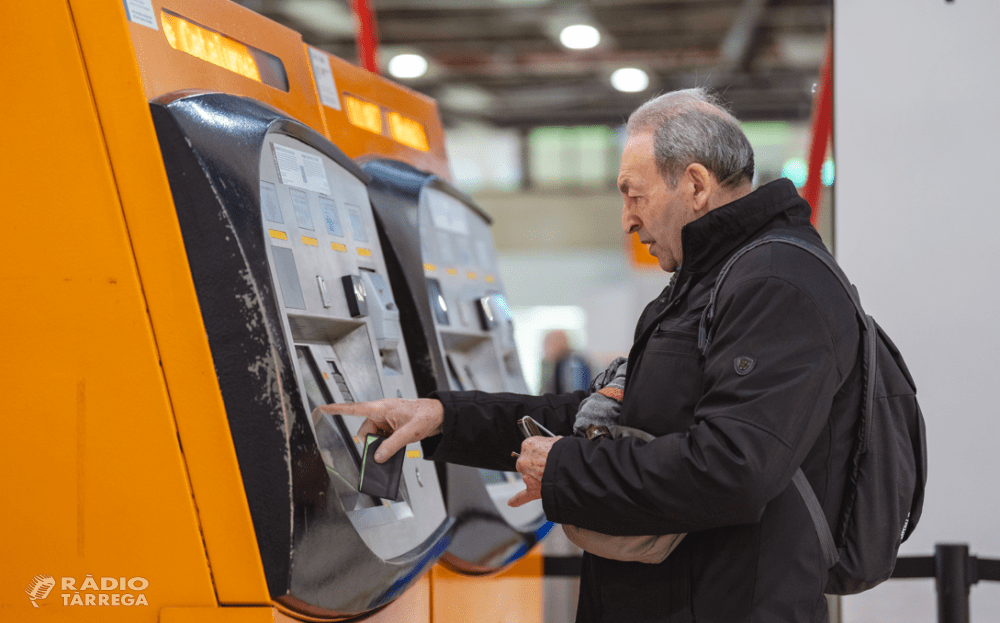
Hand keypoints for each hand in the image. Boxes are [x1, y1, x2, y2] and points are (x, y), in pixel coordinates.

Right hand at [313, 398, 443, 462]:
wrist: (439, 415)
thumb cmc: (426, 414)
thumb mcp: (409, 432)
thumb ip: (392, 446)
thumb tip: (378, 457)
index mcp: (382, 408)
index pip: (355, 408)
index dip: (337, 409)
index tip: (322, 408)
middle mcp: (381, 413)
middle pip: (364, 431)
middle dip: (372, 442)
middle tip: (385, 449)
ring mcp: (386, 420)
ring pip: (373, 437)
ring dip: (381, 444)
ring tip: (397, 442)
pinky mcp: (391, 427)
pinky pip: (381, 438)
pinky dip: (386, 444)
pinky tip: (396, 444)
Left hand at [508, 436, 561, 507]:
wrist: (571, 467)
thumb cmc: (565, 452)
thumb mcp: (556, 441)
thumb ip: (549, 446)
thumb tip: (552, 449)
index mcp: (529, 445)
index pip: (530, 448)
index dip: (539, 452)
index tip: (545, 454)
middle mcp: (524, 460)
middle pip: (526, 463)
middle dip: (536, 465)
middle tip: (549, 466)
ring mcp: (527, 476)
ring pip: (528, 477)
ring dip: (537, 478)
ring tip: (552, 476)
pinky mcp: (532, 489)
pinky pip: (522, 496)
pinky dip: (517, 500)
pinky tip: (512, 502)